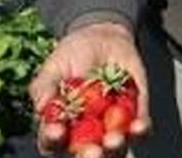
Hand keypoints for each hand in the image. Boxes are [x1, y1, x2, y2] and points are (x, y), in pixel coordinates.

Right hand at [29, 22, 149, 156]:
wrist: (102, 36)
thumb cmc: (71, 56)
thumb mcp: (53, 67)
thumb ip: (44, 86)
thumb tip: (41, 107)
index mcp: (61, 126)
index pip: (52, 143)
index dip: (52, 140)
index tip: (56, 131)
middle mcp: (86, 134)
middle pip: (86, 154)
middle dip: (90, 156)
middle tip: (92, 152)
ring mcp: (112, 127)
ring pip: (116, 149)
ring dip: (116, 148)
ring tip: (114, 139)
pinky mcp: (136, 114)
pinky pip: (140, 128)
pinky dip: (140, 130)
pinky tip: (139, 125)